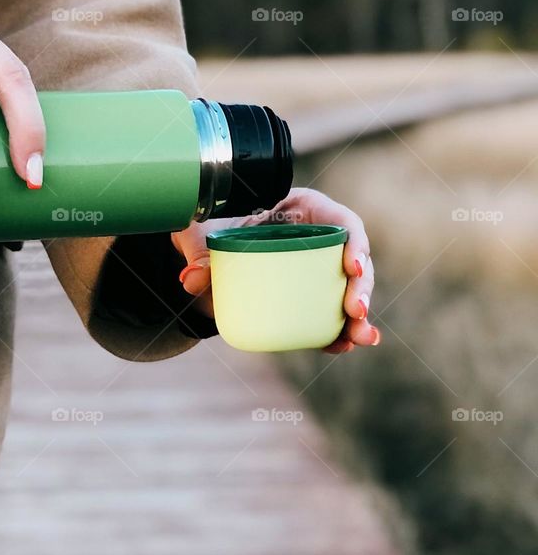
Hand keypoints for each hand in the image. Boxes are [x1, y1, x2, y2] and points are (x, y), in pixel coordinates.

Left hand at [170, 187, 377, 352]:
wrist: (200, 248)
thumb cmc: (209, 224)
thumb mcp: (201, 230)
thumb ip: (198, 251)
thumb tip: (193, 281)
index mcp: (301, 208)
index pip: (342, 221)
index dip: (355, 243)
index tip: (352, 268)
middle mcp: (315, 236)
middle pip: (352, 260)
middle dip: (361, 288)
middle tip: (355, 312)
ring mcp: (315, 267)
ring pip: (347, 291)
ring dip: (358, 317)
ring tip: (360, 338)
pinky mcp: (307, 294)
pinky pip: (328, 313)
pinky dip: (338, 331)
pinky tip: (345, 346)